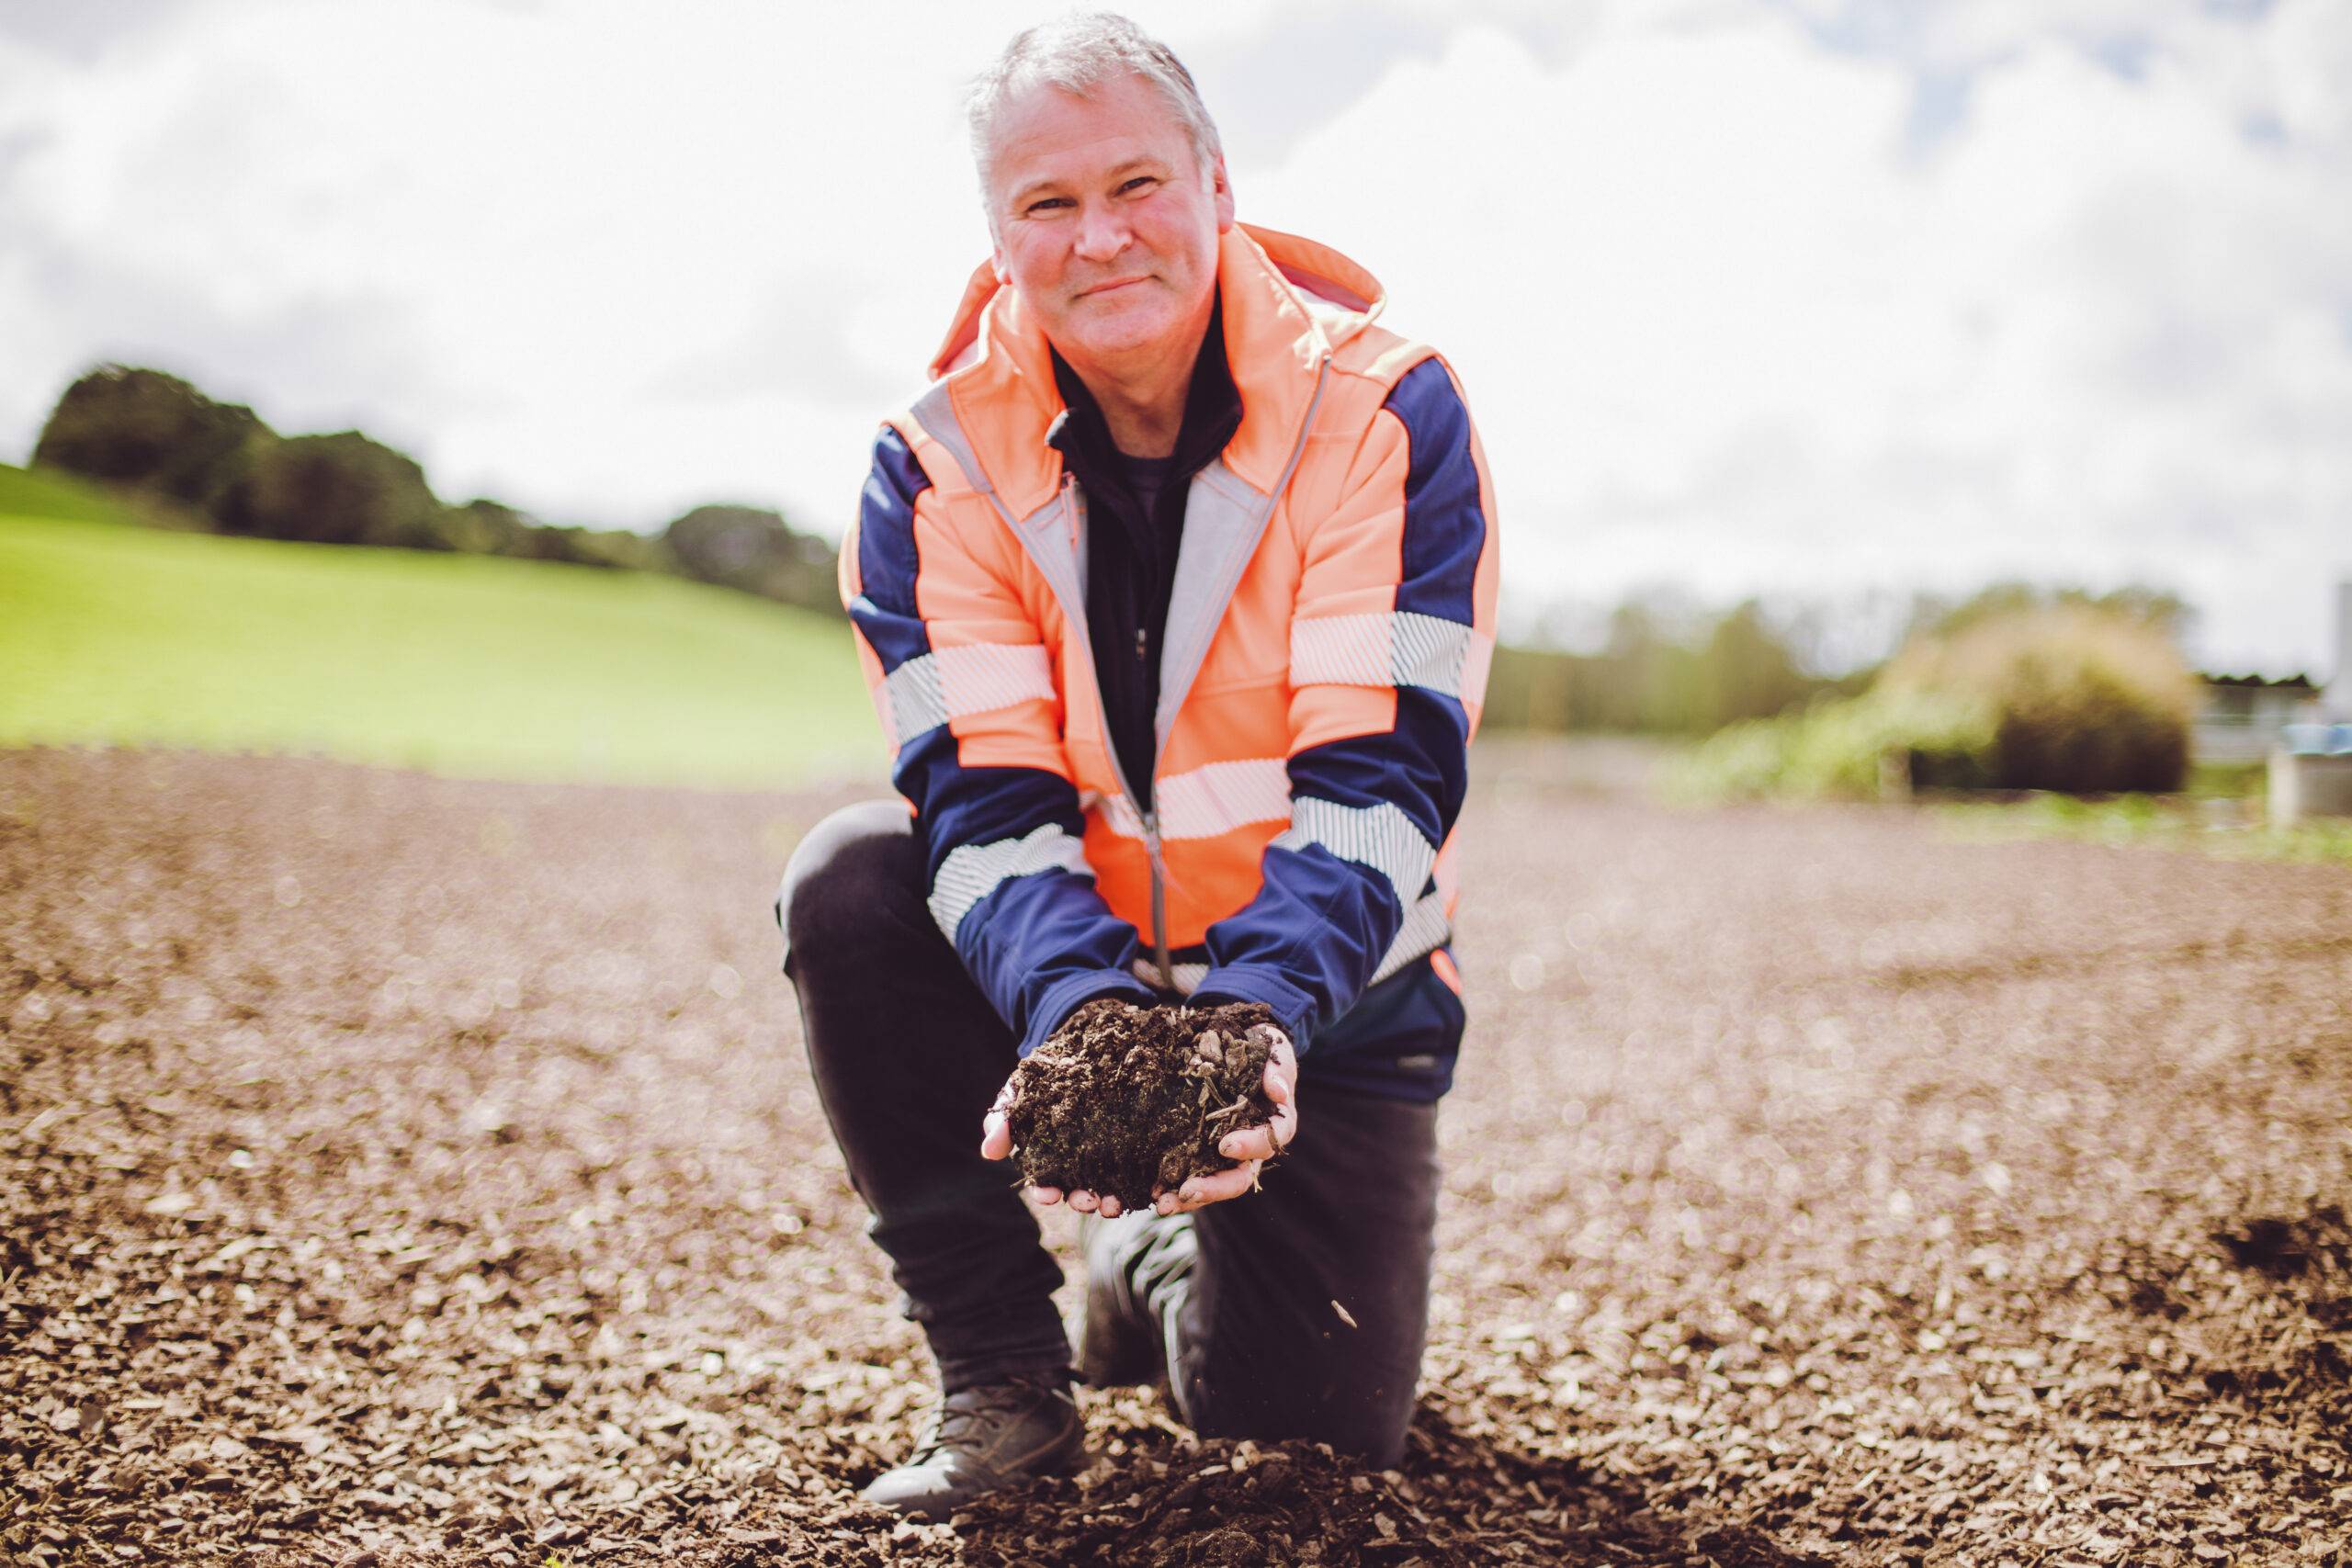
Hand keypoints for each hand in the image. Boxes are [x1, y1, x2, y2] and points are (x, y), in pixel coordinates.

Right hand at [979, 1024, 1299, 1217]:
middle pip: (1173, 1194)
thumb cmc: (1090, 1056)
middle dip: (1148, 1202)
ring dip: (1208, 1187)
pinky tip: (1235, 1130)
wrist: (1144, 1013)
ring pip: (1228, 1176)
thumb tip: (989, 1150)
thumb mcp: (1045, 1078)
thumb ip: (1016, 1110)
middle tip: (1119, 1202)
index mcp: (1134, 1160)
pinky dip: (1260, 1130)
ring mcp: (1218, 1133)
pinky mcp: (1254, 1104)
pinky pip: (1271, 1127)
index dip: (1092, 1200)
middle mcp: (1180, 1156)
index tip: (1074, 1198)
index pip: (1116, 1193)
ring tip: (1181, 1188)